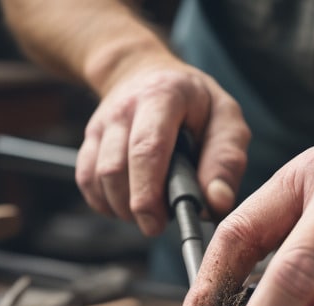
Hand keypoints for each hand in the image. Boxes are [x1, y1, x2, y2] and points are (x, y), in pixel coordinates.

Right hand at [75, 54, 249, 235]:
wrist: (146, 74)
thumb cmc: (195, 105)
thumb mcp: (226, 121)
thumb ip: (226, 162)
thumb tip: (216, 203)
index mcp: (163, 96)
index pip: (147, 149)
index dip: (149, 192)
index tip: (160, 221)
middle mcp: (125, 107)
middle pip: (115, 169)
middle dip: (135, 207)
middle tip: (157, 224)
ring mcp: (102, 123)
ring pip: (97, 179)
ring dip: (122, 207)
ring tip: (149, 208)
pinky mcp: (89, 140)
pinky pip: (86, 181)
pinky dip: (105, 203)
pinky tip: (128, 203)